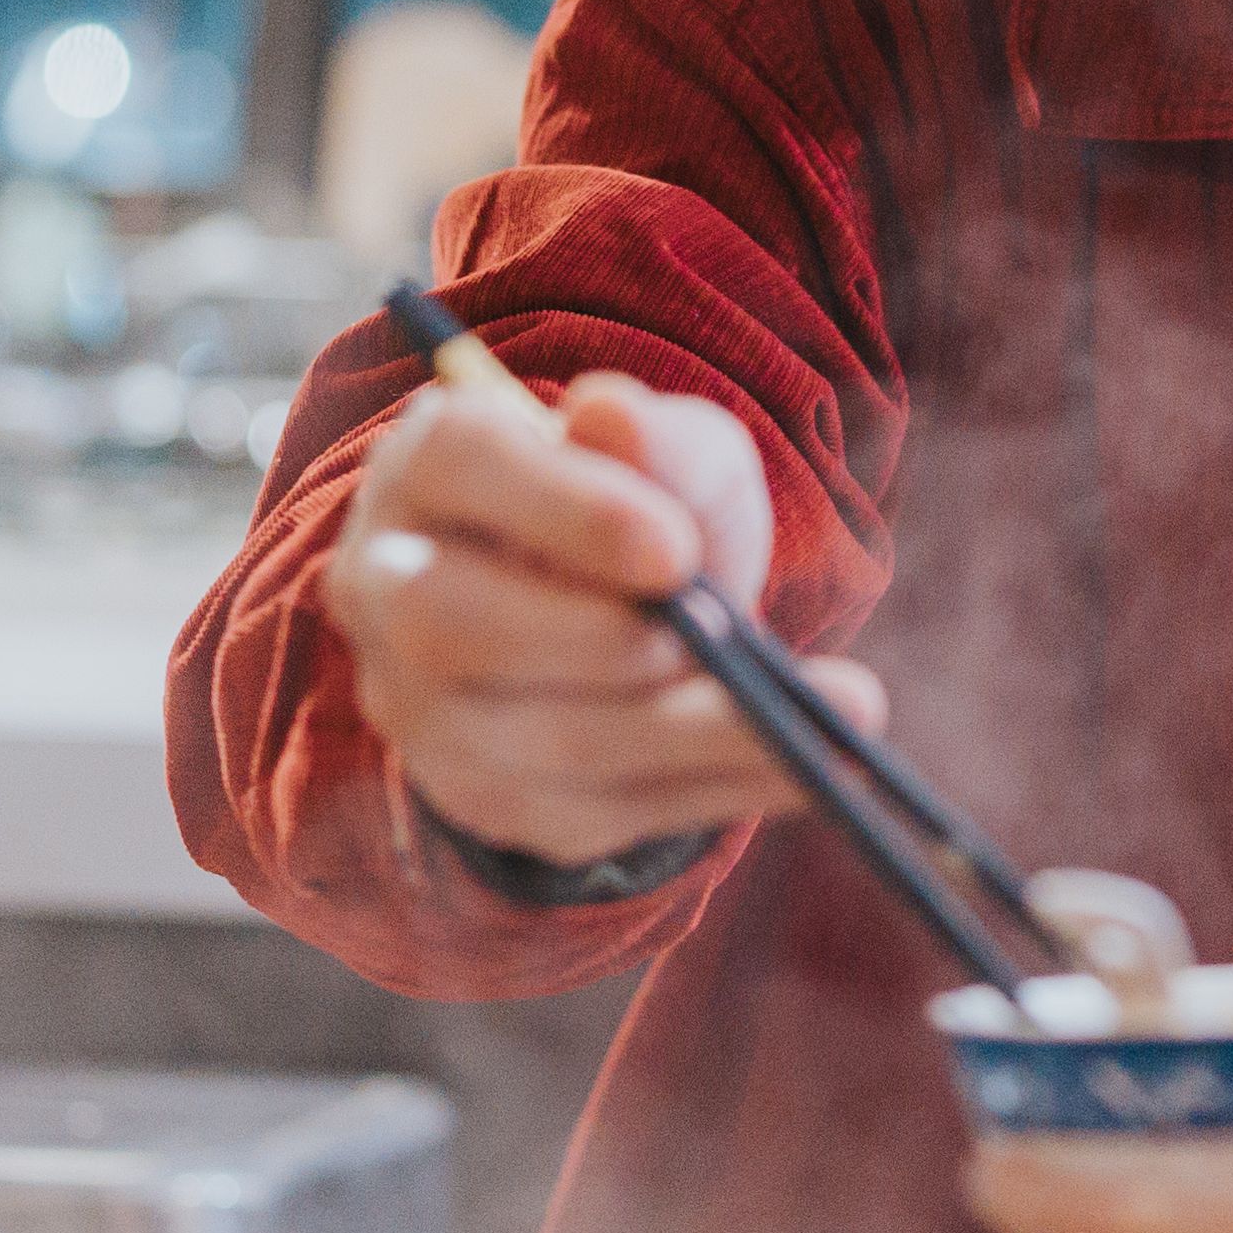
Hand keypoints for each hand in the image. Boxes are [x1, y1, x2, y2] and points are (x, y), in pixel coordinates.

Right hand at [319, 366, 877, 868]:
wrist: (636, 611)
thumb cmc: (646, 509)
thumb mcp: (678, 454)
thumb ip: (659, 437)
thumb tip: (610, 417)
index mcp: (428, 467)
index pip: (461, 466)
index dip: (565, 511)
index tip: (675, 549)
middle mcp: (388, 588)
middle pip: (453, 625)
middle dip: (603, 639)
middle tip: (724, 633)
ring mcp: (423, 710)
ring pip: (539, 741)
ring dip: (699, 731)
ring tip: (843, 706)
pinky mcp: (488, 801)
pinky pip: (600, 814)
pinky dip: (719, 789)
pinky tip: (812, 764)